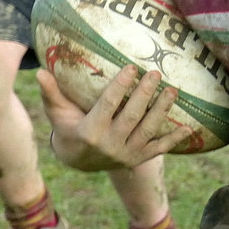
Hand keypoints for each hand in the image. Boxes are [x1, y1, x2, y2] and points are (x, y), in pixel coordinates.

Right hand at [38, 64, 191, 170]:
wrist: (80, 161)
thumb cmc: (68, 127)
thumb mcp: (57, 112)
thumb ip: (51, 93)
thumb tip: (40, 71)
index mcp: (90, 132)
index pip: (108, 106)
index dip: (120, 87)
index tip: (131, 67)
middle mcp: (110, 145)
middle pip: (132, 117)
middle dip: (145, 95)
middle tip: (156, 73)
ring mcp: (126, 155)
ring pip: (148, 131)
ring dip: (162, 111)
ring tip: (173, 90)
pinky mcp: (138, 160)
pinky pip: (159, 149)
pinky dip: (174, 140)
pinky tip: (189, 128)